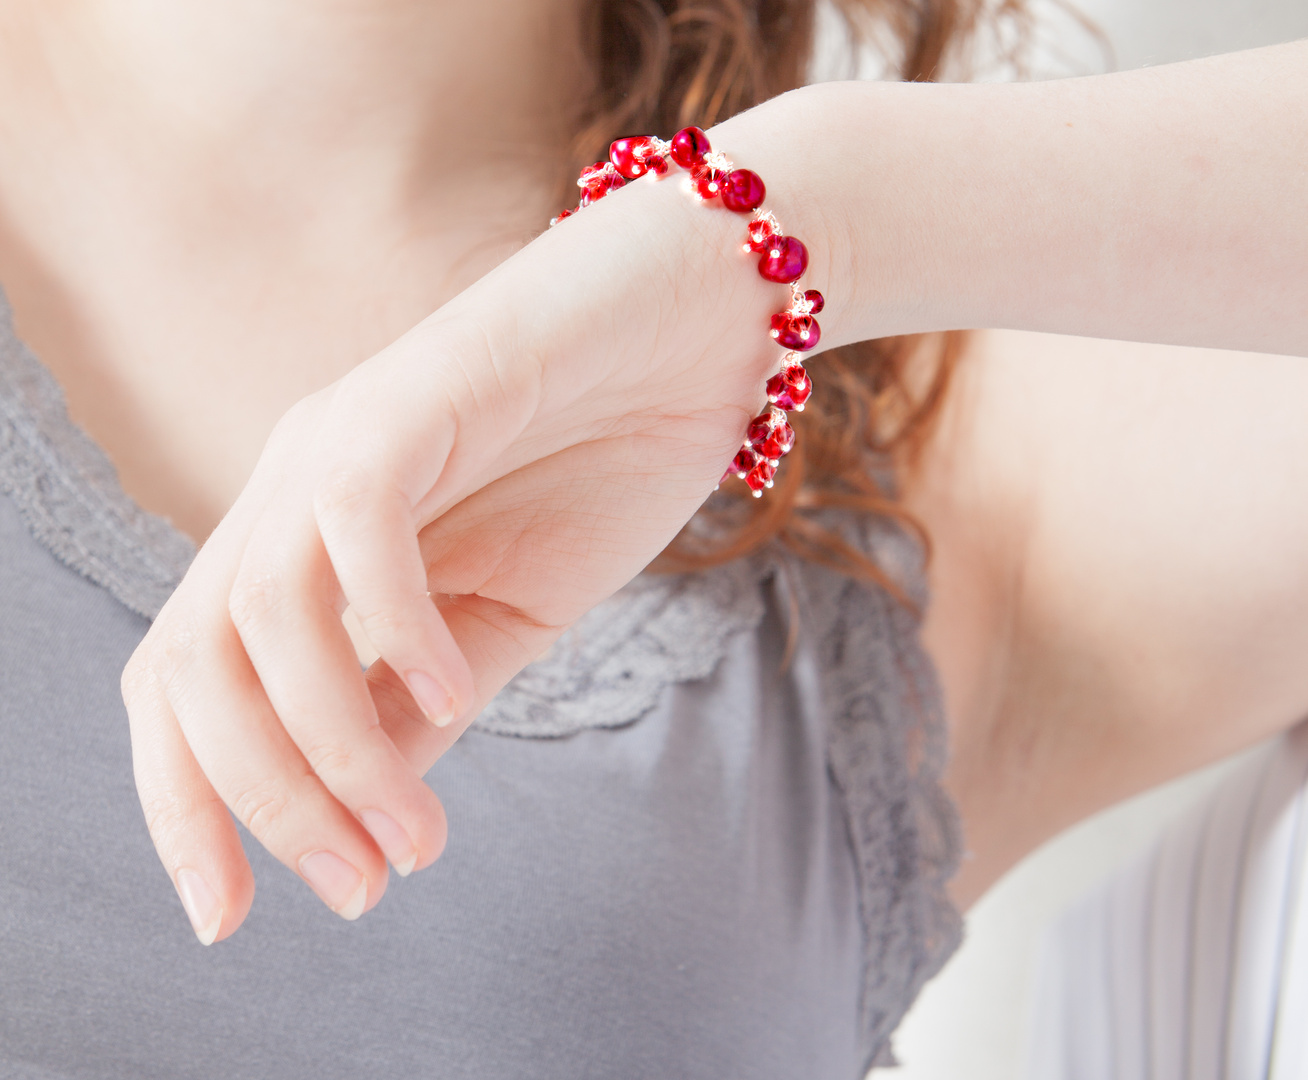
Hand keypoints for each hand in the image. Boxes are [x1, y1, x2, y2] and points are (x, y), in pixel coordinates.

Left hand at [121, 145, 825, 941]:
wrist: (694, 328)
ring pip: (265, 612)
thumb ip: (421, 704)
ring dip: (331, 747)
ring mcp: (342, 438)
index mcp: (300, 551)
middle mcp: (290, 496)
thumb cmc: (602, 464)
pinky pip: (357, 521)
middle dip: (255, 803)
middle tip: (355, 888)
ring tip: (416, 833)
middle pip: (193, 665)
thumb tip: (355, 810)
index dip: (186, 807)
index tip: (232, 916)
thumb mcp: (501, 626)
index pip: (184, 688)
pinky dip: (393, 621)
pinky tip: (462, 684)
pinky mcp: (413, 393)